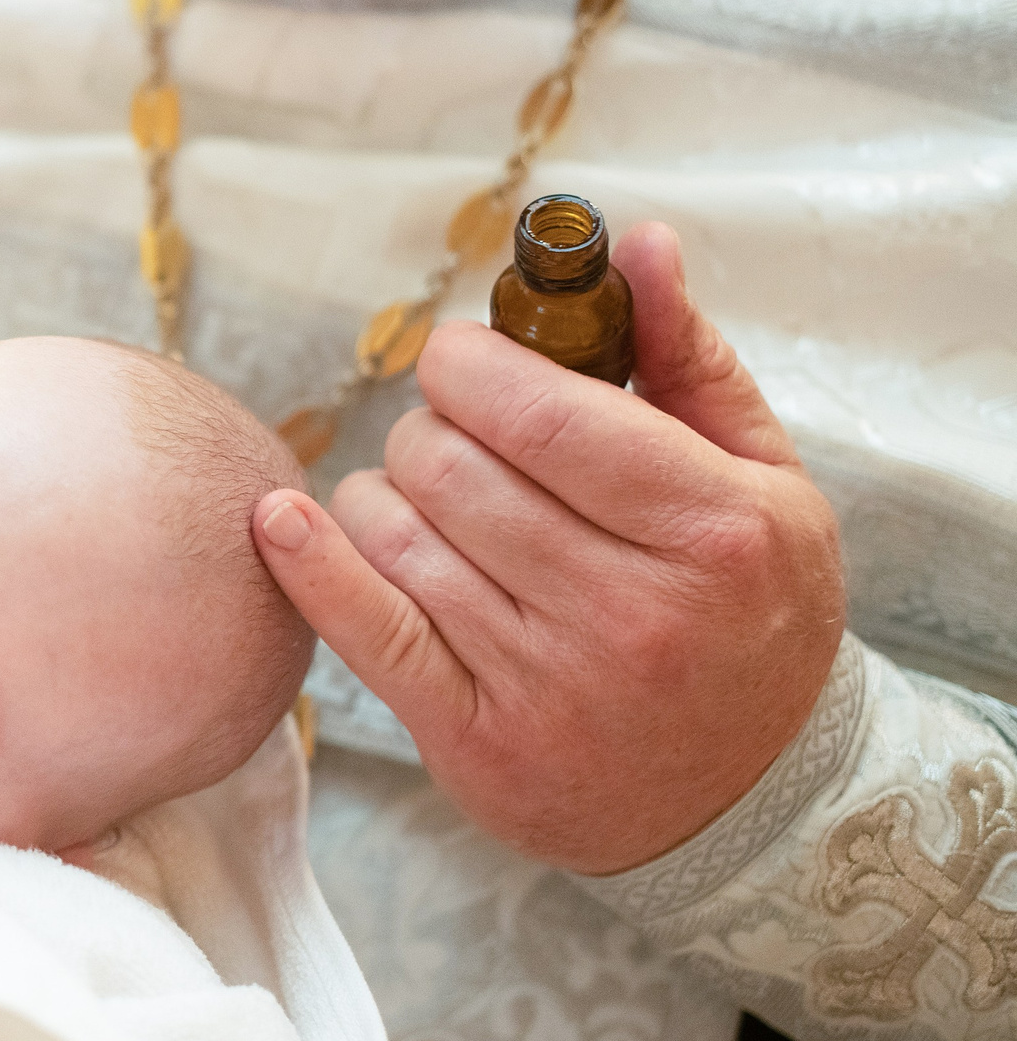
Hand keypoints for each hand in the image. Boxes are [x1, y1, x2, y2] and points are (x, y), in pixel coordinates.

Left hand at [250, 223, 845, 874]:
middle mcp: (632, 612)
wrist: (747, 799)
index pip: (539, 412)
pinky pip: (362, 628)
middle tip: (458, 437)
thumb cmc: (747, 612)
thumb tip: (633, 241)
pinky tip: (279, 518)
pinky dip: (308, 562)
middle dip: (434, 426)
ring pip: (397, 532)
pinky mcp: (475, 740)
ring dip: (388, 493)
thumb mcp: (761, 481)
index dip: (468, 364)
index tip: (462, 359)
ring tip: (433, 501)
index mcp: (711, 531)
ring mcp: (549, 685)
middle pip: (453, 466)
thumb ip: (687, 356)